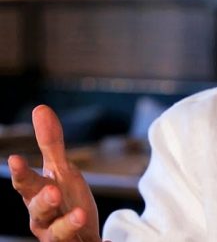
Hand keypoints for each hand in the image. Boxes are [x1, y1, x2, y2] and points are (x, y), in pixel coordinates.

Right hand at [9, 105, 100, 241]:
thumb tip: (40, 108)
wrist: (79, 235)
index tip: (16, 158)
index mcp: (39, 197)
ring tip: (80, 215)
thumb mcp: (61, 172)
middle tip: (54, 191)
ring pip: (57, 235)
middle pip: (38, 212)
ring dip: (67, 225)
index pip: (26, 185)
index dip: (21, 174)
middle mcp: (45, 220)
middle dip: (43, 201)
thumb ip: (50, 144)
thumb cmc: (64, 201)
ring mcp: (62, 237)